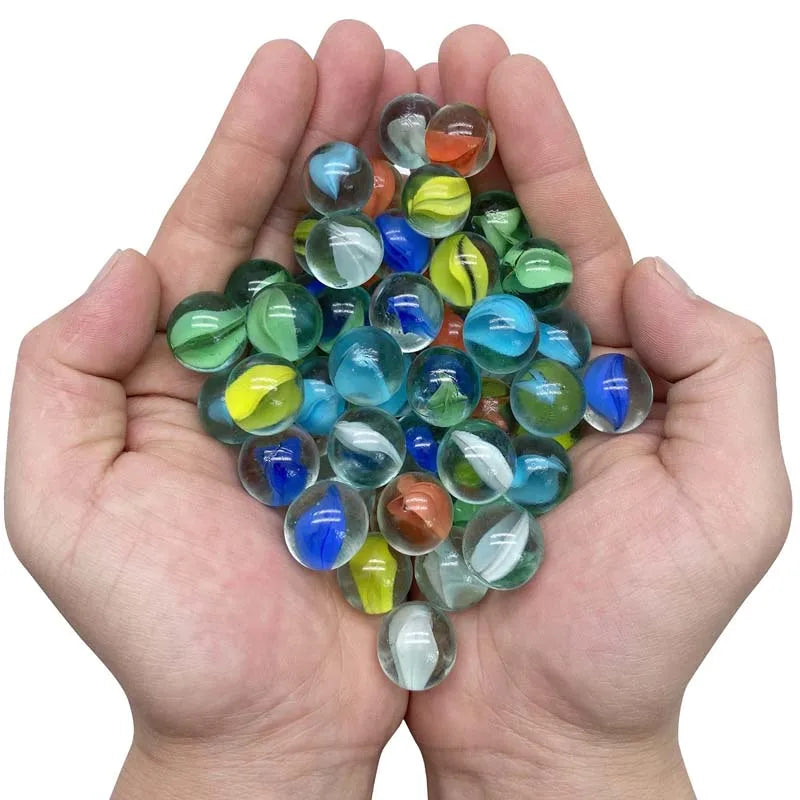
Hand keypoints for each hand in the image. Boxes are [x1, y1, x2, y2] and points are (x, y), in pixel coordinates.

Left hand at [5, 22, 418, 799]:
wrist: (269, 725)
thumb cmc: (167, 631)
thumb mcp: (65, 506)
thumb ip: (63, 375)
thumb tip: (129, 264)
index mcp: (192, 366)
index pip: (219, 230)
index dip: (254, 146)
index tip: (294, 65)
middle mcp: (278, 367)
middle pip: (309, 234)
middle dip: (342, 141)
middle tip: (384, 53)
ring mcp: (354, 400)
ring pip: (381, 278)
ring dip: (409, 194)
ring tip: (446, 107)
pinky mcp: (416, 443)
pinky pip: (439, 356)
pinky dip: (458, 291)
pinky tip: (487, 224)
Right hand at [406, 27, 791, 799]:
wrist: (542, 727)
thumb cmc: (638, 632)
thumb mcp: (731, 504)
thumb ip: (720, 375)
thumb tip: (648, 271)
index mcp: (594, 366)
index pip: (563, 233)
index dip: (534, 148)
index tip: (498, 65)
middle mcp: (508, 371)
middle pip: (473, 237)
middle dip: (443, 143)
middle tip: (406, 53)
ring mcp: (436, 407)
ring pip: (404, 285)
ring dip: (376, 200)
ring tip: (341, 111)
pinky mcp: (378, 452)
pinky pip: (350, 367)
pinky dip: (329, 302)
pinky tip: (298, 233)